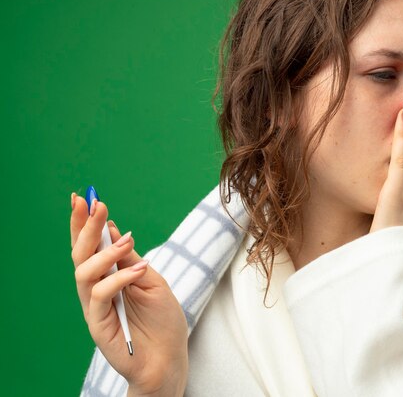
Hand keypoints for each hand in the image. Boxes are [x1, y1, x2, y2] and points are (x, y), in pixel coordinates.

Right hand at [70, 194, 187, 395]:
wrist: (170, 358)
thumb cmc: (163, 321)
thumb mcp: (151, 281)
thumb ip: (130, 260)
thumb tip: (114, 230)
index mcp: (108, 276)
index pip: (89, 245)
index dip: (83, 222)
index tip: (83, 196)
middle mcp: (96, 289)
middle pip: (80, 254)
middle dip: (87, 226)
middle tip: (97, 203)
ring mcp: (95, 307)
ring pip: (83, 272)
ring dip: (104, 251)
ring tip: (128, 240)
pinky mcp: (98, 325)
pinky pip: (99, 295)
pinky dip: (119, 278)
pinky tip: (140, 269)